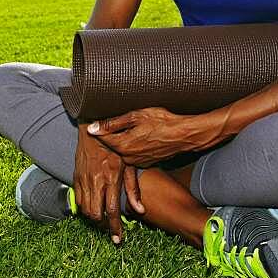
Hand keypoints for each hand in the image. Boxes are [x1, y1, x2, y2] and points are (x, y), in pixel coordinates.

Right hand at [73, 122, 144, 244]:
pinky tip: (92, 206)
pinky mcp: (76, 177)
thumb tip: (140, 210)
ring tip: (102, 218)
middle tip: (110, 228)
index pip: (112, 210)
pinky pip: (78, 200)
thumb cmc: (116, 146)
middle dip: (103, 225)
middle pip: (96, 214)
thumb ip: (133, 188)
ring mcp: (84, 179)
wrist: (94, 130)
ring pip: (85, 210)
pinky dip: (85, 208)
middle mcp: (96, 181)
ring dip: (94, 218)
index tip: (117, 239)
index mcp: (111, 178)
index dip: (114, 228)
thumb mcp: (129, 164)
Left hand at [88, 106, 227, 167]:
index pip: (102, 138)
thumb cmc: (163, 122)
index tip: (96, 119)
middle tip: (117, 121)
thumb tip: (93, 128)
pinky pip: (134, 153)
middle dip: (111, 134)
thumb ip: (112, 123)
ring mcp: (138, 161)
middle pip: (112, 145)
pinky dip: (134, 144)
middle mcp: (128, 157)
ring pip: (123, 149)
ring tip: (133, 126)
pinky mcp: (147, 162)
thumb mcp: (136, 116)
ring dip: (124, 139)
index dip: (98, 128)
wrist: (185, 134)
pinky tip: (142, 134)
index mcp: (123, 146)